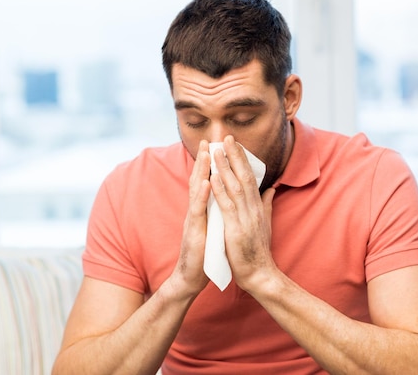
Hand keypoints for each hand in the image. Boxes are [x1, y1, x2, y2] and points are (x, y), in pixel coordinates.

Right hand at [170, 140, 210, 296]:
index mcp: (202, 209)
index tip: (216, 146)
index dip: (210, 165)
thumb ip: (218, 213)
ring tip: (207, 154)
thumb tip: (226, 201)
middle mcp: (195, 210)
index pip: (206, 182)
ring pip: (196, 190)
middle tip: (207, 140)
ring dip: (201, 171)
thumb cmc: (204, 253)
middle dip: (203, 160)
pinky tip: (207, 183)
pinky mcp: (194, 231)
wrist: (191, 276)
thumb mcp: (214, 228)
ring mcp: (193, 219)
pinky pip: (198, 211)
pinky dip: (202, 196)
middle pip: (198, 180)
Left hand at [210, 136, 276, 290]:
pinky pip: (227, 206)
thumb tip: (271, 189)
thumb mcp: (264, 224)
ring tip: (217, 150)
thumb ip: (267, 205)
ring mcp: (246, 218)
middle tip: (226, 137)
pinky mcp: (236, 229)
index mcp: (258, 207)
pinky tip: (213, 177)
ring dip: (226, 167)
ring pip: (235, 187)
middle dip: (235, 156)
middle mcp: (254, 208)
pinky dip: (220, 191)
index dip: (242, 160)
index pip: (250, 177)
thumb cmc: (258, 251)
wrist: (260, 275)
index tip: (234, 143)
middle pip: (245, 176)